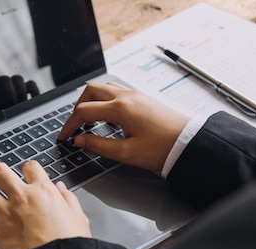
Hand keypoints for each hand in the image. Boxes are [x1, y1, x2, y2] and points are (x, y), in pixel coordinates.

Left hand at [0, 161, 90, 248]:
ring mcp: (6, 214)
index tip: (27, 173)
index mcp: (43, 191)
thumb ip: (68, 199)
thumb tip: (61, 189)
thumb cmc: (71, 243)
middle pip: (1, 172)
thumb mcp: (78, 216)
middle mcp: (21, 198)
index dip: (28, 169)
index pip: (30, 167)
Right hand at [57, 82, 189, 170]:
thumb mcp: (126, 153)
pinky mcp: (143, 98)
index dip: (70, 124)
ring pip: (104, 88)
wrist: (190, 143)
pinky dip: (104, 101)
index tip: (65, 136)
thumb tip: (80, 141)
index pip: (84, 111)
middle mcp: (126, 97)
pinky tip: (107, 117)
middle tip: (74, 125)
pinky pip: (116, 92)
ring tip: (89, 120)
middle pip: (91, 91)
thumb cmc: (162, 148)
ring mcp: (135, 95)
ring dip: (91, 101)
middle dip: (77, 107)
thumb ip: (99, 146)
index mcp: (120, 108)